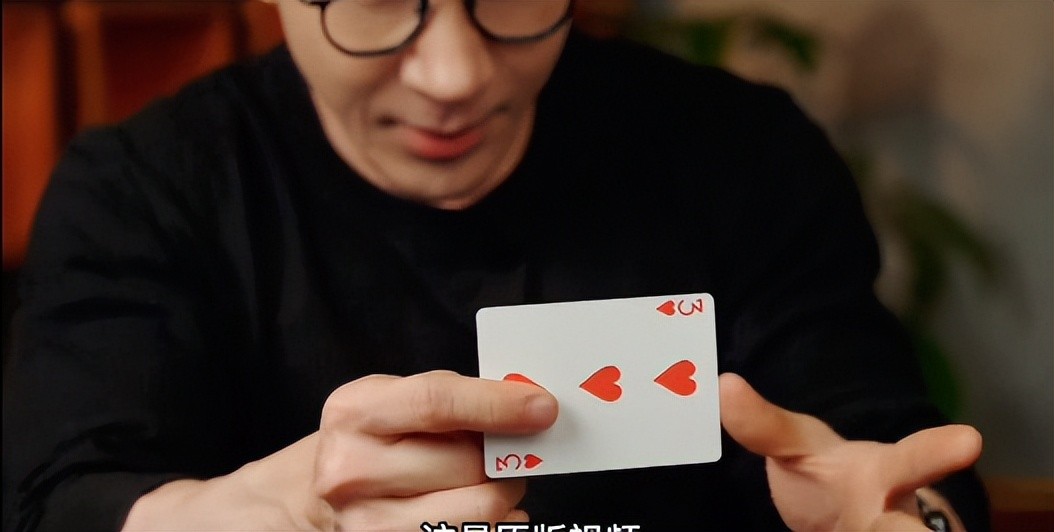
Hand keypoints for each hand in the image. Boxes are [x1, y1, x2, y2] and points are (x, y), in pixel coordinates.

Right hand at [314, 370, 557, 528]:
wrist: (320, 492)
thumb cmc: (374, 438)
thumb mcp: (396, 399)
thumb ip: (454, 397)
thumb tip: (525, 407)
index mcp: (355, 412)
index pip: (436, 404)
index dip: (497, 405)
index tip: (543, 408)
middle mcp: (352, 469)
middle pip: (466, 462)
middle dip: (503, 454)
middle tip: (508, 449)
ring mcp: (368, 522)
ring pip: (478, 508)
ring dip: (502, 492)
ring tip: (491, 480)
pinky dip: (494, 523)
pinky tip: (482, 508)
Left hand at [719, 373, 980, 530]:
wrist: (841, 523)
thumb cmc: (827, 478)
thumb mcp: (794, 447)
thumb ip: (763, 425)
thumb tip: (724, 385)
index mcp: (884, 477)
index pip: (914, 461)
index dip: (938, 453)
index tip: (969, 439)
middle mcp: (902, 518)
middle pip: (920, 528)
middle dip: (921, 530)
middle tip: (922, 530)